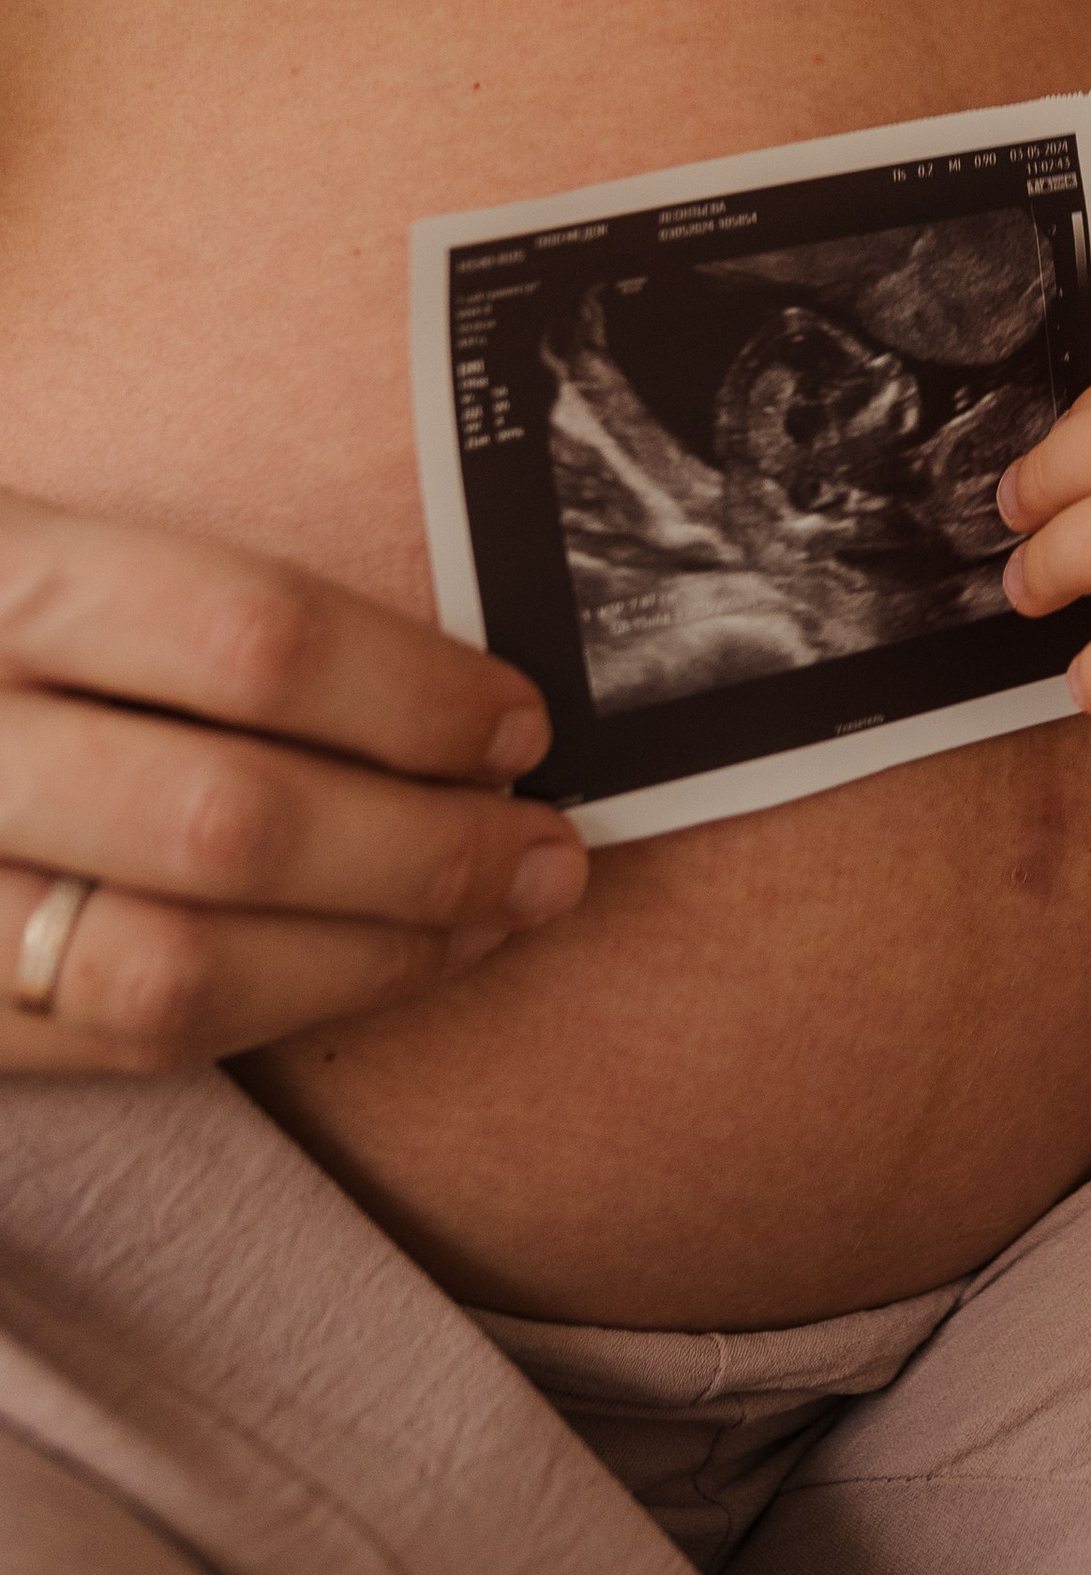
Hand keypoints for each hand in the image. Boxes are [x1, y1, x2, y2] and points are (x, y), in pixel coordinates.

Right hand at [0, 487, 588, 1073]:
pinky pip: (107, 1044)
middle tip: (552, 845)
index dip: (405, 691)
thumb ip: (166, 579)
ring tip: (496, 915)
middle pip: (232, 818)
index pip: (242, 639)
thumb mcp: (19, 530)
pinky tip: (371, 970)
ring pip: (178, 968)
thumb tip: (439, 670)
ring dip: (372, 955)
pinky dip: (268, 1017)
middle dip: (424, 846)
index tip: (517, 718)